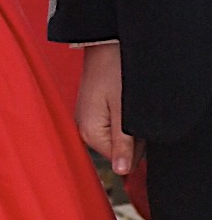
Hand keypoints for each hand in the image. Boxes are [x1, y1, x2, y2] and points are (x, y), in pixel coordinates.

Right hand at [75, 41, 136, 176]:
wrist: (103, 47)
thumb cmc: (114, 74)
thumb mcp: (124, 112)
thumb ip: (123, 144)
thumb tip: (122, 172)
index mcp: (89, 133)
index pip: (122, 160)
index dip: (137, 147)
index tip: (136, 125)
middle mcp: (83, 130)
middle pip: (118, 150)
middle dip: (132, 138)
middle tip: (131, 112)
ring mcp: (85, 120)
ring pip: (117, 138)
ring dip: (126, 128)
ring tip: (123, 104)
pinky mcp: (90, 112)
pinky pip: (110, 127)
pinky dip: (119, 120)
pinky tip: (118, 103)